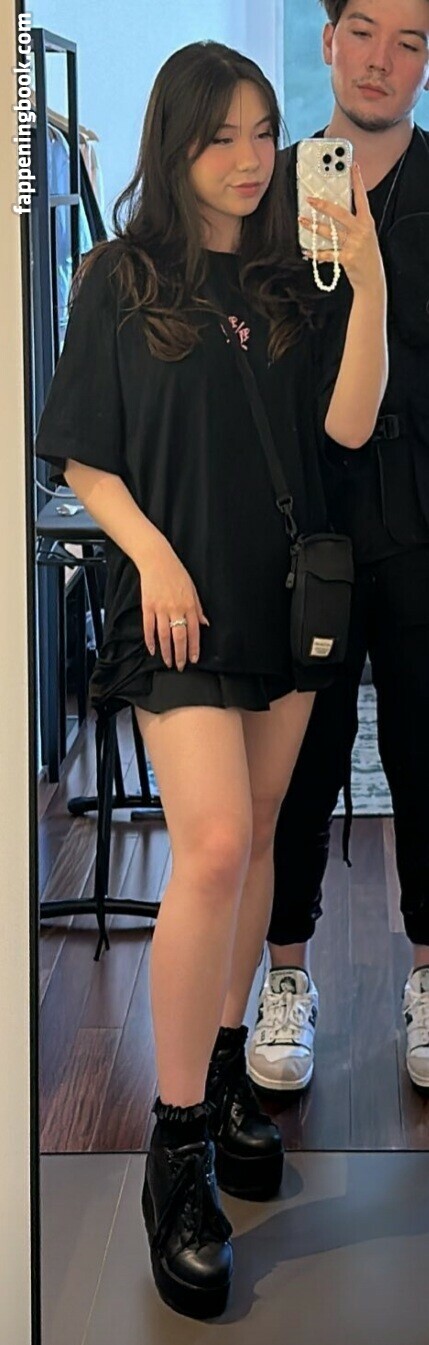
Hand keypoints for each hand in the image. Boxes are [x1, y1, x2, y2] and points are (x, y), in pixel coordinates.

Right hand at [138, 539, 208, 670]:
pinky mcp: (147, 606)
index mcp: (189, 605)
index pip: (194, 632)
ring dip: (166, 651)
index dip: (194, 648)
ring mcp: (160, 609)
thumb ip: (198, 608)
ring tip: (168, 662)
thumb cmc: (177, 573)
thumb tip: (204, 624)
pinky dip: (150, 640)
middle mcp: (176, 609)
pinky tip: (152, 650)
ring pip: (164, 636)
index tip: (193, 659)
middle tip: (180, 666)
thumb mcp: (193, 589)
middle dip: (180, 654)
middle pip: (179, 637)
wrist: (157, 560)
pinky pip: (148, 627)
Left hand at [299, 163, 385, 294]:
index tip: (352, 166)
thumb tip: (334, 211)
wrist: (372, 279)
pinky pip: (326, 254)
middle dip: (323, 205)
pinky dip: (315, 253)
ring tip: (302, 220)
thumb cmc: (367, 256)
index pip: (362, 197)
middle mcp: (361, 231)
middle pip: (340, 213)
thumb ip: (353, 223)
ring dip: (313, 227)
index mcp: (367, 222)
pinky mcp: (346, 258)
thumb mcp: (365, 235)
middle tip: (310, 199)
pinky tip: (306, 251)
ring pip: (329, 232)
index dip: (357, 181)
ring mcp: (354, 245)